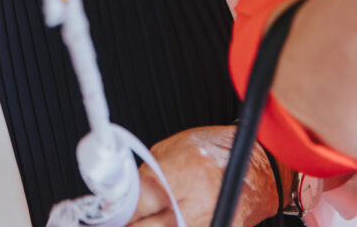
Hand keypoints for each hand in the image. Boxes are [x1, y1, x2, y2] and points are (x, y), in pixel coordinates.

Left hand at [126, 126, 280, 226]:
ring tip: (144, 219)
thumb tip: (123, 196)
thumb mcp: (174, 148)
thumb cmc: (217, 151)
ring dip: (150, 226)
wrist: (260, 168)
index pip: (137, 204)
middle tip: (118, 221)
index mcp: (182, 173)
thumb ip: (148, 174)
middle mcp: (196, 204)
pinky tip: (166, 220)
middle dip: (131, 224)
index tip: (107, 214)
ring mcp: (209, 225)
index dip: (118, 212)